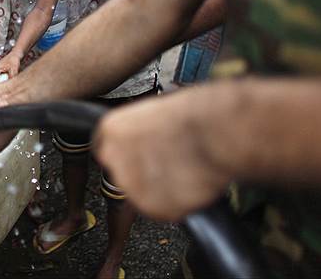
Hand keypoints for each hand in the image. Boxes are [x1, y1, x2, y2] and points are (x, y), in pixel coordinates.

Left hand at [92, 90, 230, 221]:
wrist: (214, 133)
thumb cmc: (192, 116)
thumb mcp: (153, 112)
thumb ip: (138, 131)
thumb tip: (143, 140)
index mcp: (111, 130)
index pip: (106, 148)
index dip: (126, 154)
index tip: (140, 155)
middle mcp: (114, 158)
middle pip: (122, 172)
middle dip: (143, 172)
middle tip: (169, 163)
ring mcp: (131, 185)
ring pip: (143, 192)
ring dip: (161, 188)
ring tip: (185, 170)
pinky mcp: (152, 207)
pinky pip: (163, 209)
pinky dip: (177, 202)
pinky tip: (190, 183)